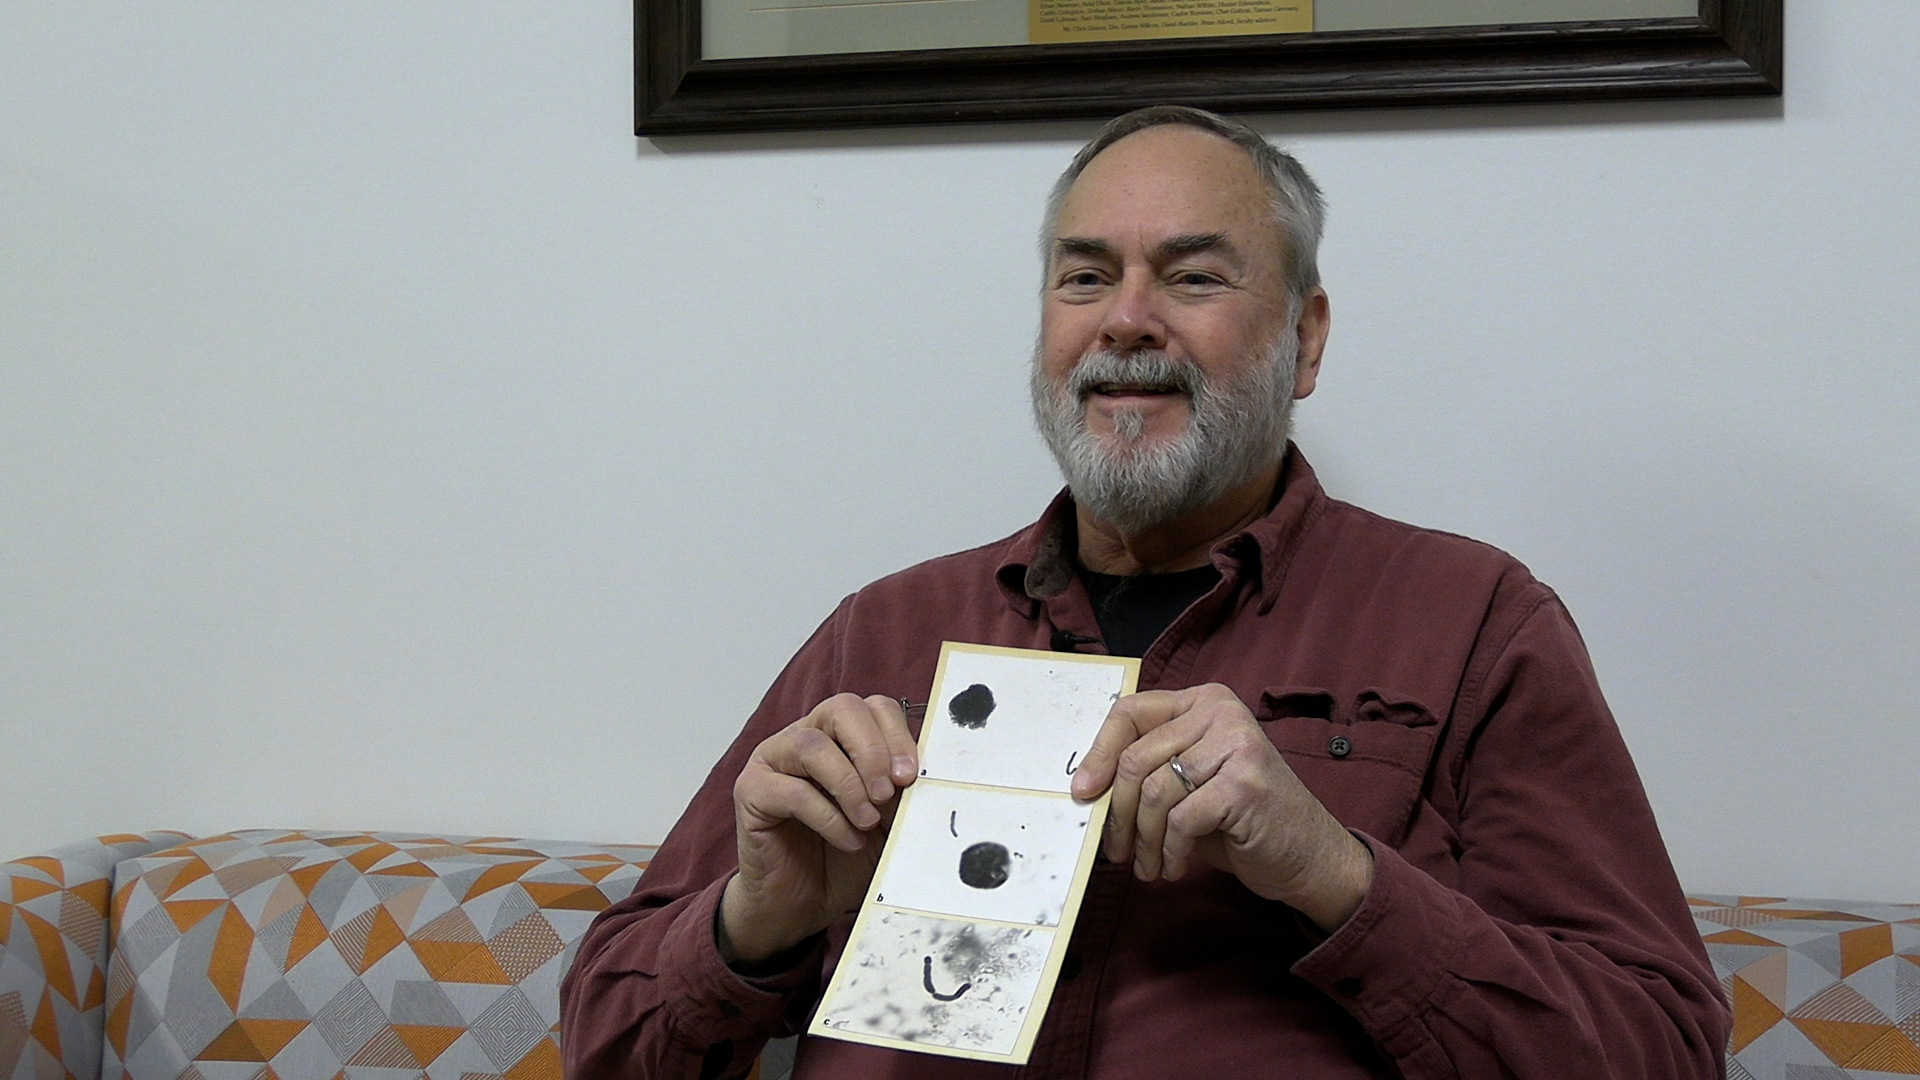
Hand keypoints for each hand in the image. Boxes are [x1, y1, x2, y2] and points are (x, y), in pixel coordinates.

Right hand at [719, 693, 918, 965]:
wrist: (803, 905)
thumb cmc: (846, 858)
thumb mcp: (887, 824)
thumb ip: (902, 795)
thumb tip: (921, 776)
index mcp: (843, 736)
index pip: (874, 707)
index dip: (897, 735)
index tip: (912, 776)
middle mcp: (806, 736)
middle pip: (841, 708)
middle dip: (871, 750)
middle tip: (888, 793)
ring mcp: (773, 760)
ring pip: (811, 744)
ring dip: (848, 783)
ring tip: (868, 821)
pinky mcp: (751, 791)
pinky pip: (790, 790)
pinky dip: (827, 816)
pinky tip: (848, 840)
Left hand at [1069, 684, 1372, 933]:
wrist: (1308, 856)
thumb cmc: (1240, 819)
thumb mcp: (1191, 781)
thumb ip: (1149, 768)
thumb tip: (1085, 786)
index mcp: (1204, 701)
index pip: (1130, 712)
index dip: (1099, 754)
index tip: (1083, 791)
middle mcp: (1221, 713)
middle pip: (1135, 758)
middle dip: (1117, 813)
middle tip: (1115, 848)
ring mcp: (1237, 745)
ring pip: (1153, 793)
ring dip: (1143, 840)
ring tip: (1149, 864)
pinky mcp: (1244, 785)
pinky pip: (1179, 820)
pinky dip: (1170, 851)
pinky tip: (1175, 866)